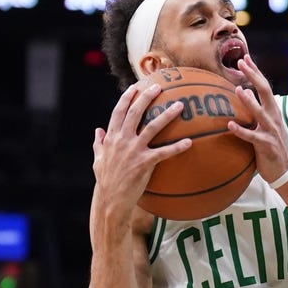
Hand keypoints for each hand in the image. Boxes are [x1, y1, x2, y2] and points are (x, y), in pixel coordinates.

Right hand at [91, 82, 191, 219]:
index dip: (127, 98)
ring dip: (167, 115)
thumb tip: (97, 131)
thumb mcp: (98, 160)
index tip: (135, 87)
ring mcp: (134, 151)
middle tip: (159, 86)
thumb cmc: (106, 181)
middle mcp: (122, 140)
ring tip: (180, 105)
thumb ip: (99, 144)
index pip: (118, 112)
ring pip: (152, 127)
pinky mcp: (144, 163)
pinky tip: (189, 142)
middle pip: (135, 113)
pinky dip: (177, 147)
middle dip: (147, 97)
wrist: (111, 200)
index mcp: (112, 138)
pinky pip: (164, 152)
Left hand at [226, 53, 287, 182]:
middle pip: (265, 92)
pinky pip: (252, 137)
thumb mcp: (264, 126)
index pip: (264, 86)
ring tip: (239, 90)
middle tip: (241, 62)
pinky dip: (241, 130)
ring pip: (260, 113)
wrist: (283, 171)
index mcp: (273, 111)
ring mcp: (271, 131)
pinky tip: (230, 125)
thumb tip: (244, 94)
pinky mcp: (266, 145)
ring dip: (249, 101)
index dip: (255, 72)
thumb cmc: (270, 148)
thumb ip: (256, 111)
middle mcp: (274, 118)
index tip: (245, 58)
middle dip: (253, 76)